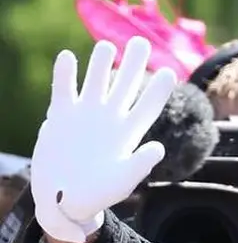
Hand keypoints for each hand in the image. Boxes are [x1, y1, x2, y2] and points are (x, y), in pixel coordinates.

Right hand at [31, 37, 176, 242]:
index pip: (148, 106)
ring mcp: (86, 115)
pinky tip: (67, 57)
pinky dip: (65, 74)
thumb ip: (139, 165)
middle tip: (140, 42)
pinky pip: (64, 89)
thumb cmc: (96, 195)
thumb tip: (159, 149)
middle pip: (126, 86)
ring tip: (106, 46)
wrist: (63, 200)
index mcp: (129, 133)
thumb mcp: (121, 183)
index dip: (159, 90)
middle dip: (133, 65)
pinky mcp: (61, 115)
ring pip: (96, 81)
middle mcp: (110, 119)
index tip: (170, 72)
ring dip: (100, 64)